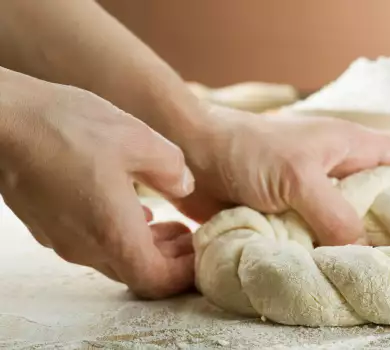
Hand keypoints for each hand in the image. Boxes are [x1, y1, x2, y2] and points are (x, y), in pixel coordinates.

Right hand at [0, 69, 194, 297]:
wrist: (1, 119)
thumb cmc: (68, 127)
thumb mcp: (139, 139)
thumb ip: (172, 169)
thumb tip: (183, 186)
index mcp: (112, 233)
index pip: (156, 281)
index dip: (183, 273)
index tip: (198, 249)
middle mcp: (85, 246)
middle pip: (136, 273)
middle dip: (169, 260)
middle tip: (189, 237)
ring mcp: (61, 238)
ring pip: (114, 259)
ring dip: (145, 247)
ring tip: (166, 223)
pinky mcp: (46, 225)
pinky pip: (91, 243)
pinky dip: (120, 235)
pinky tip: (130, 208)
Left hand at [172, 106, 389, 245]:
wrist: (195, 157)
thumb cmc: (247, 149)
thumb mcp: (297, 177)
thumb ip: (334, 214)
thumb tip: (364, 253)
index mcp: (352, 147)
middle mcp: (340, 171)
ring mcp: (318, 195)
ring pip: (358, 221)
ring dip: (372, 245)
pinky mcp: (296, 215)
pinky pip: (326, 238)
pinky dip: (336, 255)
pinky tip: (342, 275)